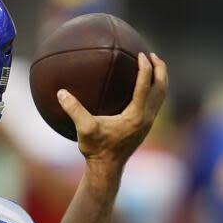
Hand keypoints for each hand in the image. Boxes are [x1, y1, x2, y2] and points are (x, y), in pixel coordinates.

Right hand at [58, 52, 167, 174]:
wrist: (107, 168)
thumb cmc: (96, 149)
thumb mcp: (84, 129)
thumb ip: (74, 110)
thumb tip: (61, 93)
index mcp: (136, 115)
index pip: (145, 85)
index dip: (144, 68)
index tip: (140, 54)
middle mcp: (146, 117)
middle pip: (161, 88)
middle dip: (160, 69)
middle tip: (152, 55)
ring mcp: (148, 123)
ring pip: (161, 96)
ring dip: (160, 79)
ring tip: (153, 66)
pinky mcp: (144, 126)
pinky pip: (155, 103)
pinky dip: (154, 90)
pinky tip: (143, 87)